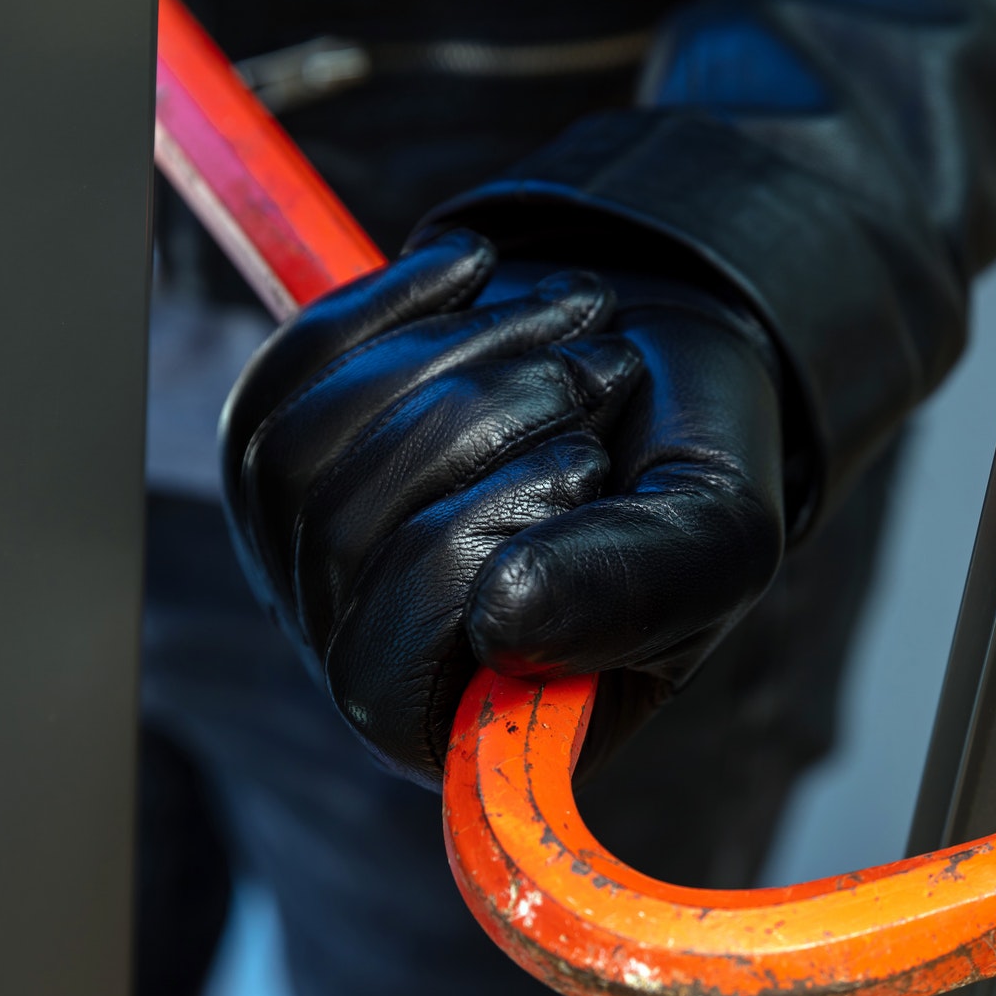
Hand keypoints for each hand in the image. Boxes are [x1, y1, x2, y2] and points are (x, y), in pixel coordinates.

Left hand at [220, 229, 787, 786]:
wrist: (652, 344)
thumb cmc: (689, 467)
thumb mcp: (714, 536)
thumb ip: (634, 588)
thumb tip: (498, 619)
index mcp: (479, 721)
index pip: (383, 681)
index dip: (460, 557)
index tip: (585, 467)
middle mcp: (374, 660)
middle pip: (340, 547)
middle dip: (480, 425)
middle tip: (604, 369)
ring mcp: (311, 562)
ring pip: (302, 456)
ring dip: (454, 357)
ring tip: (567, 323)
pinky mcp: (282, 457)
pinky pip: (280, 381)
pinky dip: (387, 308)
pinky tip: (473, 274)